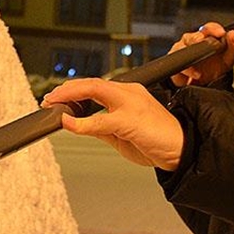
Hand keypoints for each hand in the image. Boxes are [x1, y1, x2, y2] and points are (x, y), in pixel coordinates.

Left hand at [42, 79, 183, 170]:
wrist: (184, 150)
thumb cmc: (158, 142)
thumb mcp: (122, 134)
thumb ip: (102, 127)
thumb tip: (79, 124)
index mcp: (129, 94)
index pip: (96, 86)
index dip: (74, 91)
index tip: (57, 99)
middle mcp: (130, 93)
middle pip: (92, 83)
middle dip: (67, 90)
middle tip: (49, 99)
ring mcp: (131, 104)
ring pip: (95, 90)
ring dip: (70, 96)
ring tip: (53, 104)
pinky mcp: (131, 120)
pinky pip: (101, 119)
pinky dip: (82, 122)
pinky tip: (69, 123)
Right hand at [169, 22, 233, 86]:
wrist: (202, 84)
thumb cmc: (213, 68)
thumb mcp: (228, 59)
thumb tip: (232, 34)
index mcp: (206, 37)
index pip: (208, 28)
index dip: (213, 29)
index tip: (220, 33)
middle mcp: (192, 41)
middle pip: (191, 36)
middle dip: (196, 39)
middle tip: (202, 42)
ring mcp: (181, 51)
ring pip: (180, 47)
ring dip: (190, 55)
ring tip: (200, 63)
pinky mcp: (175, 63)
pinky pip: (177, 64)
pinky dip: (187, 70)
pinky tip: (196, 74)